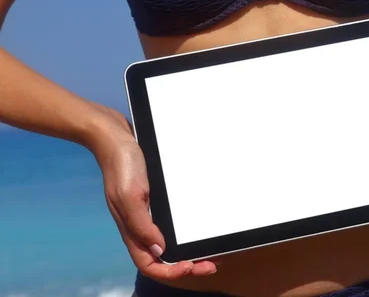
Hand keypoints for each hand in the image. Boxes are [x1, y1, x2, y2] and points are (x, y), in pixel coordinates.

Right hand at [87, 105, 217, 279]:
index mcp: (132, 229)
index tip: (192, 266)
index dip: (171, 272)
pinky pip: (173, 222)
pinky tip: (201, 227)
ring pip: (171, 243)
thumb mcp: (129, 195)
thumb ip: (141, 225)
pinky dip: (187, 231)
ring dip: (191, 250)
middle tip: (213, 263)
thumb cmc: (121, 163)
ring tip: (212, 251)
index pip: (151, 265)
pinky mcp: (156, 200)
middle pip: (165, 258)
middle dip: (190, 265)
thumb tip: (159, 250)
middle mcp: (142, 225)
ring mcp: (149, 213)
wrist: (117, 135)